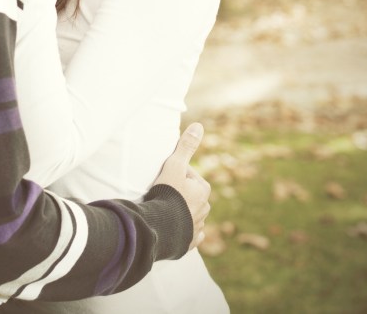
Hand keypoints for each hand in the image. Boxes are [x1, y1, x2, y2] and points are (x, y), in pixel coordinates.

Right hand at [153, 123, 210, 250]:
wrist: (161, 226)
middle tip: (162, 193)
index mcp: (203, 190)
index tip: (164, 179)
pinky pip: (190, 234)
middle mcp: (205, 208)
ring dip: (180, 211)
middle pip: (189, 194)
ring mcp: (197, 226)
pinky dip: (184, 231)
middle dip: (179, 193)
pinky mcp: (189, 241)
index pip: (188, 175)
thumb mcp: (175, 165)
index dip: (174, 174)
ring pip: (190, 213)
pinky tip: (176, 229)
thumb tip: (199, 126)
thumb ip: (186, 146)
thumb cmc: (168, 193)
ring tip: (164, 209)